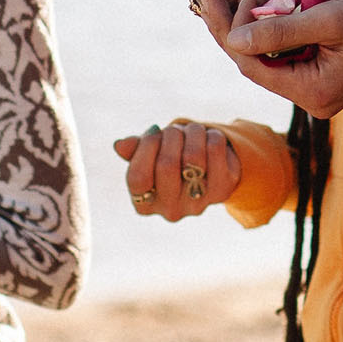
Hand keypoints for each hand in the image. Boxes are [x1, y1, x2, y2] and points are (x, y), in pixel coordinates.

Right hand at [112, 122, 238, 220]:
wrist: (210, 167)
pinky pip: (215, 151)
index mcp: (145, 204)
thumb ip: (135, 150)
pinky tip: (209, 138)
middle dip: (170, 136)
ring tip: (192, 131)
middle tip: (174, 130)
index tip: (153, 133)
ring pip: (193, 157)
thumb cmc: (171, 156)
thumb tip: (120, 145)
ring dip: (192, 132)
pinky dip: (211, 135)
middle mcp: (170, 211)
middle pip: (166, 165)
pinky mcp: (222, 190)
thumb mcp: (150, 152)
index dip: (145, 148)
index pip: (138, 178)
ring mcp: (198, 204)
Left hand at [223, 0, 342, 117]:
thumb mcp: (331, 18)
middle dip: (233, 25)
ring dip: (248, 22)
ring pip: (266, 53)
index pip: (252, 64)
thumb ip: (282, 31)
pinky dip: (269, 23)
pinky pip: (283, 48)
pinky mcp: (321, 68)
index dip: (226, 30)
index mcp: (315, 92)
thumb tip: (234, 40)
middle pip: (255, 61)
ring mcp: (317, 84)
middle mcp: (313, 96)